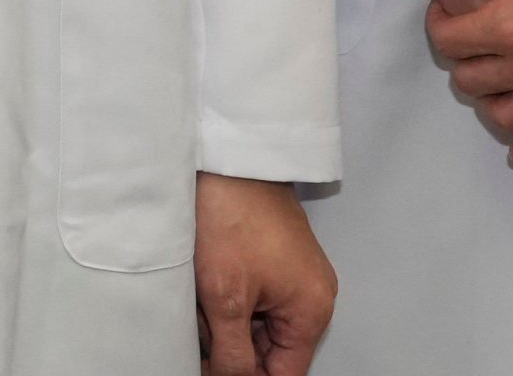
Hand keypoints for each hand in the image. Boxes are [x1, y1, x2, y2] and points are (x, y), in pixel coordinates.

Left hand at [193, 174, 332, 375]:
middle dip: (229, 342)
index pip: (284, 374)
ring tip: (200, 290)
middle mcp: (312, 295)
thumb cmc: (229, 216)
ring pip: (255, 323)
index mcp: (312, 311)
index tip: (212, 367)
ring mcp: (294, 274)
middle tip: (200, 319)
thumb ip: (233, 354)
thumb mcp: (225, 299)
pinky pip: (252, 295)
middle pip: (269, 349)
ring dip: (223, 318)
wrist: (225, 158)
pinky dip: (226, 295)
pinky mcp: (274, 257)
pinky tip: (205, 276)